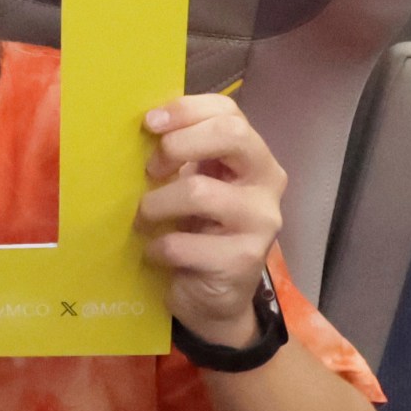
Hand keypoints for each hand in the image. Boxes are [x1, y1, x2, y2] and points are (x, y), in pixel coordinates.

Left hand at [138, 95, 285, 346]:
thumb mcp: (194, 185)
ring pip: (198, 191)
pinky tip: (156, 253)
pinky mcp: (242, 261)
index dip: (186, 110)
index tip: (149, 123)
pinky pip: (182, 243)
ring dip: (156, 205)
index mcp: (254, 157)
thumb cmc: (200, 232)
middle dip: (179, 144)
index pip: (229, 112)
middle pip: (231, 135)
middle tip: (150, 169)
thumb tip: (143, 125)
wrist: (216, 300)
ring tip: (144, 219)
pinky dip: (158, 247)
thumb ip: (182, 154)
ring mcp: (260, 223)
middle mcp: (267, 183)